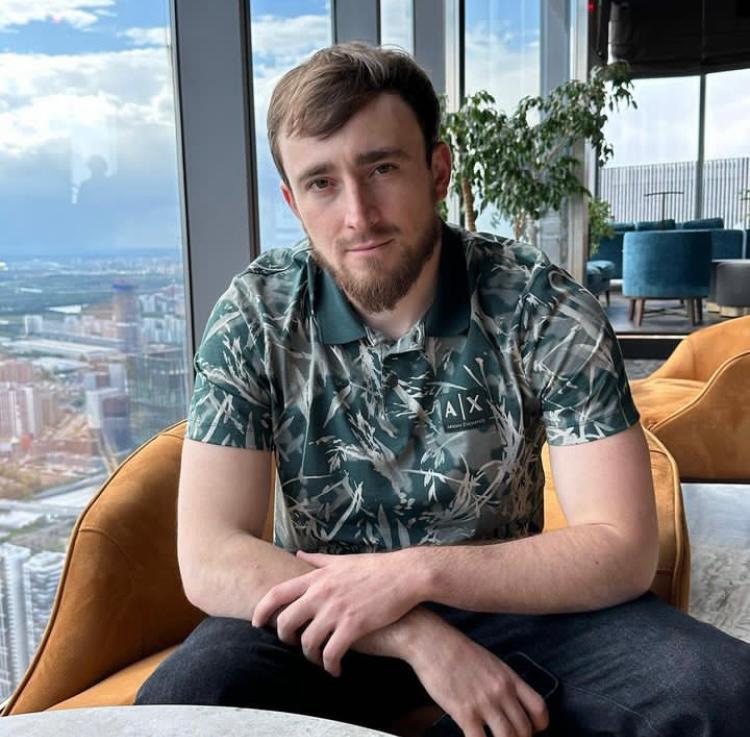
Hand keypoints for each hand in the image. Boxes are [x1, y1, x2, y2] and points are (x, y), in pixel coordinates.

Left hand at [251, 549, 422, 675]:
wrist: (405, 575)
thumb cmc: (376, 568)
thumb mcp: (342, 560)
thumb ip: (318, 561)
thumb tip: (298, 554)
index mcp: (318, 577)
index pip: (277, 594)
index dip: (261, 610)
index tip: (256, 623)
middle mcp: (322, 593)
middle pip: (286, 622)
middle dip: (285, 639)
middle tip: (294, 645)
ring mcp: (336, 610)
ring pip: (307, 642)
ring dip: (309, 656)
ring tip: (319, 660)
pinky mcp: (353, 625)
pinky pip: (331, 653)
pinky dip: (329, 665)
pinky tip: (335, 669)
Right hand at [407, 624, 548, 736]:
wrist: (432, 641)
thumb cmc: (456, 650)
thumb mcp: (489, 662)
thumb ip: (501, 682)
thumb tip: (506, 705)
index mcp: (509, 677)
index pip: (539, 709)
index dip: (538, 726)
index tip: (529, 731)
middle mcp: (501, 691)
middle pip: (525, 730)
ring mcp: (484, 702)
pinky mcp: (465, 712)